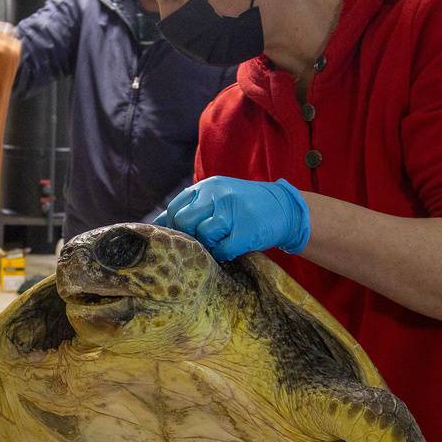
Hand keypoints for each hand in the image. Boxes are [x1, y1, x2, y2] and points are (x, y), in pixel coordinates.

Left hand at [154, 176, 309, 260]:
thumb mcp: (217, 197)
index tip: (179, 238)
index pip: (176, 207)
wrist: (285, 208)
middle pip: (184, 221)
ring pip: (203, 235)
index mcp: (208, 186)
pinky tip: (231, 249)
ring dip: (208, 246)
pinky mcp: (247, 230)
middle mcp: (218, 194)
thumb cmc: (244, 207)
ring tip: (219, 243)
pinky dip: (224, 255)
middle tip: (200, 243)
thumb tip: (156, 224)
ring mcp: (233, 211)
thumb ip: (191, 207)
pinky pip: (223, 250)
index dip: (173, 226)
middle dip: (188, 237)